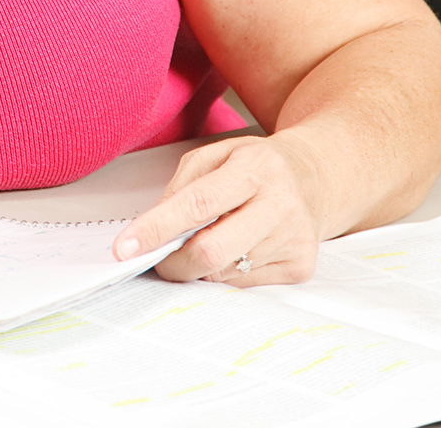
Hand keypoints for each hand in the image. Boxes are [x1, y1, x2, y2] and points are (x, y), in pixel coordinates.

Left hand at [111, 134, 325, 286]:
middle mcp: (280, 205)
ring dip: (198, 265)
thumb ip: (180, 190)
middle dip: (172, 263)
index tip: (125, 247)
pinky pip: (242, 284)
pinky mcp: (300, 267)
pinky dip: (223, 271)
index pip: (198, 204)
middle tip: (155, 259)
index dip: (157, 229)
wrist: (314, 176)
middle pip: (211, 252)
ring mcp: (294, 240)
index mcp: (256, 168)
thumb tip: (151, 232)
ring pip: (223, 272)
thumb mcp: (214, 156)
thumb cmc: (254, 166)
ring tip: (204, 240)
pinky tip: (233, 247)